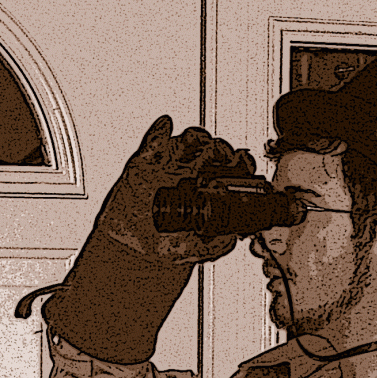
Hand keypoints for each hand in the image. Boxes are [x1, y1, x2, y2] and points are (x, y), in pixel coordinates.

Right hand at [94, 116, 256, 263]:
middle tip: (221, 155)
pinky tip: (167, 127)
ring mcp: (168, 168)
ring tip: (198, 143)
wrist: (133, 249)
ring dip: (196, 137)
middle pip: (212, 149)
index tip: (243, 162)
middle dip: (220, 148)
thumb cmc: (164, 247)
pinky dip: (160, 130)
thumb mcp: (199, 251)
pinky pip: (153, 140)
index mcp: (205, 193)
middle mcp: (190, 176)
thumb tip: (236, 236)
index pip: (229, 170)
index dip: (238, 163)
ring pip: (188, 140)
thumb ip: (220, 244)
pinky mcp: (145, 164)